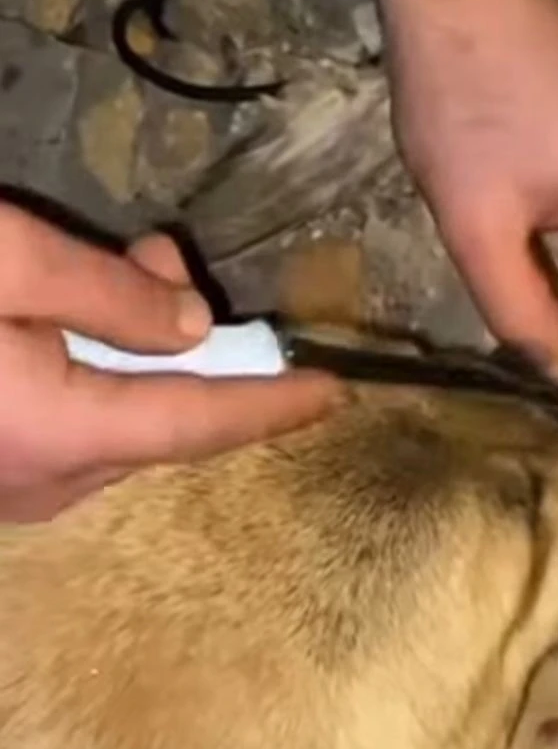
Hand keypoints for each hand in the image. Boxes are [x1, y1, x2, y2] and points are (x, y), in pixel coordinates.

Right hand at [0, 204, 338, 522]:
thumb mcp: (5, 259)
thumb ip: (108, 293)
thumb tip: (197, 326)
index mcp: (55, 431)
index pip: (196, 423)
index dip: (270, 405)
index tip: (334, 389)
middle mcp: (43, 484)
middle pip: (161, 427)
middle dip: (195, 351)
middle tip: (166, 261)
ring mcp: (12, 489)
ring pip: (118, 430)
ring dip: (141, 359)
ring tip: (120, 271)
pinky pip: (74, 434)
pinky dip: (97, 380)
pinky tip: (71, 320)